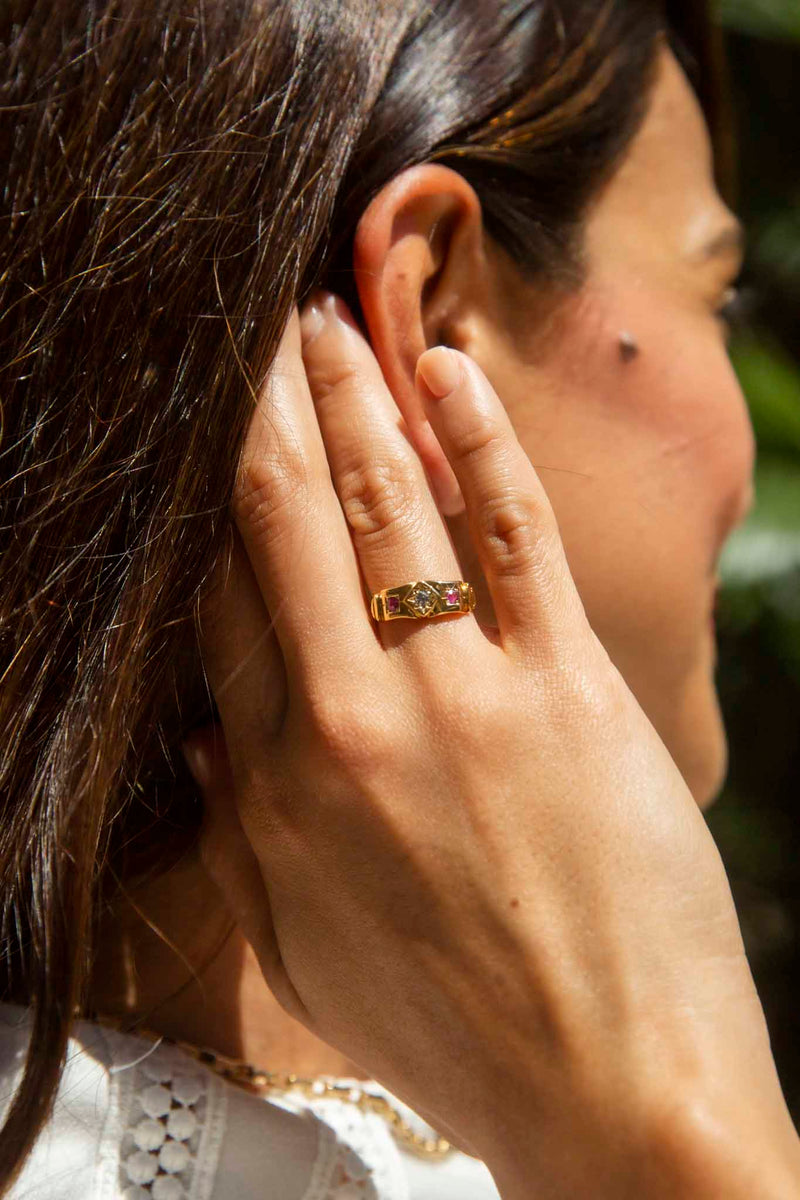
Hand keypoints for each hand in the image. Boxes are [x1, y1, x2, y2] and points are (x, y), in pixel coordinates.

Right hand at [183, 293, 797, 1196]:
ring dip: (356, 397)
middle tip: (252, 314)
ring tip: (329, 316)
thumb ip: (244, 833)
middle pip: (289, 522)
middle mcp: (361, 720)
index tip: (202, 415)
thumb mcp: (308, 951)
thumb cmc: (454, 1030)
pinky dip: (482, 442)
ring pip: (395, 506)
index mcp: (285, 785)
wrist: (612, 1092)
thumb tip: (215, 724)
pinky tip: (449, 369)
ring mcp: (471, 696)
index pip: (220, 594)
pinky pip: (517, 536)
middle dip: (266, 403)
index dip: (204, 489)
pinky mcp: (575, 690)